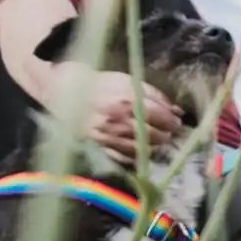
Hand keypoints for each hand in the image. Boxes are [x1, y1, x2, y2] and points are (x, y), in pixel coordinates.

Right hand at [49, 65, 182, 166]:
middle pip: (154, 136)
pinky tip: (141, 150)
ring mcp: (108, 136)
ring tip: (157, 142)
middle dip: (165, 135)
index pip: (161, 117)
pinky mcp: (98, 146)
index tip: (176, 123)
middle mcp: (119, 122)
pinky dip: (136, 156)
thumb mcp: (128, 82)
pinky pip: (123, 158)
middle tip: (168, 133)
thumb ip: (155, 96)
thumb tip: (177, 111)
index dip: (173, 122)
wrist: (63, 91)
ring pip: (141, 150)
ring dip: (154, 147)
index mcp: (128, 102)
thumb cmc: (100, 84)